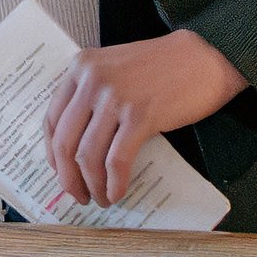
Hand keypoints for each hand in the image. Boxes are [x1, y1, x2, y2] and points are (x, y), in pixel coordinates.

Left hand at [44, 29, 246, 207]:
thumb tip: (76, 146)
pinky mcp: (140, 116)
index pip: (52, 119)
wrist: (205, 57)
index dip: (52, 154)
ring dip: (91, 185)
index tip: (61, 173)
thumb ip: (91, 96)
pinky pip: (117, 159)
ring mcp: (115, 97)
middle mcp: (92, 80)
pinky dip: (114, 182)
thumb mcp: (115, 69)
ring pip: (88, 155)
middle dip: (68, 178)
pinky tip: (118, 193)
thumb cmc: (163, 66)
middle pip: (65, 141)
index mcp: (81, 67)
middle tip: (78, 195)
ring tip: (101, 198)